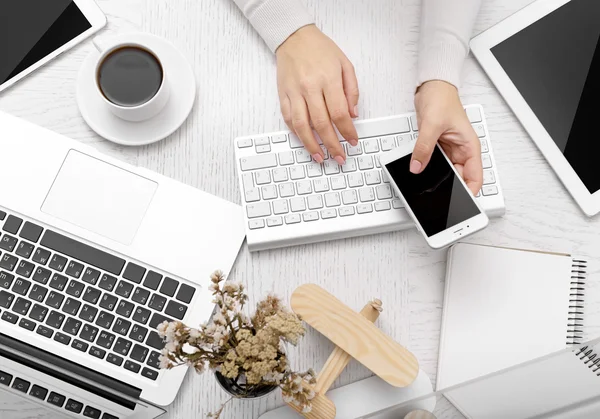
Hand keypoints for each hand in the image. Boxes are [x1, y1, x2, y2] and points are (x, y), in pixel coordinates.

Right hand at [276, 25, 358, 164]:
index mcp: (328, 79)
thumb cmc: (320, 49)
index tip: (352, 141)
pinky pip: (288, 119)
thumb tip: (353, 115)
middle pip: (321, 124)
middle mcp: (310, 87)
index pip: (339, 113)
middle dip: (331, 145)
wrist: (294, 37)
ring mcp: (294, 92)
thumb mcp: (345, 64)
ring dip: (311, 145)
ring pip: (302, 126)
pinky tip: (305, 141)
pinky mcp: (283, 94)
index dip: (347, 131)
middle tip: (338, 157)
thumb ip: (352, 90)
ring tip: (319, 157)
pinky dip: (297, 133)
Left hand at [412, 81, 482, 194]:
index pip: (475, 176)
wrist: (432, 87)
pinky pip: (434, 164)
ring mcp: (449, 150)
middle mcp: (461, 150)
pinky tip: (420, 172)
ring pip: (445, 172)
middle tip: (438, 199)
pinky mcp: (437, 148)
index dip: (470, 192)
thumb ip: (424, 148)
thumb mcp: (432, 125)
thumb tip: (417, 167)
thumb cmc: (442, 99)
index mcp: (470, 146)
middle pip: (459, 178)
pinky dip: (428, 169)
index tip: (462, 204)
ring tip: (426, 187)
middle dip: (449, 188)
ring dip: (436, 178)